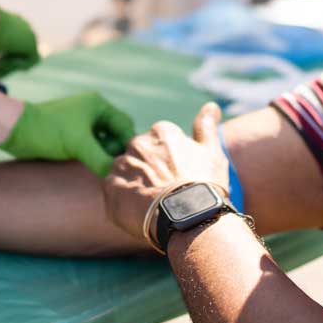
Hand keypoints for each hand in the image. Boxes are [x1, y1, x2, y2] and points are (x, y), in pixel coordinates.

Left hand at [1, 92, 136, 176]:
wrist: (16, 130)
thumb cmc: (48, 131)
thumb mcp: (78, 145)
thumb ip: (101, 159)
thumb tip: (118, 177)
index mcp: (97, 105)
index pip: (124, 125)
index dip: (127, 144)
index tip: (126, 164)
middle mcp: (92, 112)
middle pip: (116, 134)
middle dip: (116, 151)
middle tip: (112, 168)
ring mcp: (81, 124)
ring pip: (103, 142)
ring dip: (104, 156)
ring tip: (103, 171)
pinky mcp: (71, 135)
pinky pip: (91, 147)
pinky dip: (94, 157)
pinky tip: (93, 169)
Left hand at [103, 102, 227, 240]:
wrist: (188, 217)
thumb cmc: (203, 185)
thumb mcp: (211, 152)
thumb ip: (206, 127)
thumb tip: (211, 105)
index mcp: (162, 131)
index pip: (160, 144)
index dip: (170, 163)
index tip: (179, 177)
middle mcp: (138, 142)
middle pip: (140, 157)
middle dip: (149, 171)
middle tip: (165, 193)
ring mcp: (122, 164)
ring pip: (126, 173)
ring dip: (135, 185)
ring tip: (153, 205)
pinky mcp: (111, 187)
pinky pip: (114, 192)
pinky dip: (124, 201)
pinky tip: (140, 212)